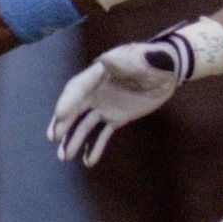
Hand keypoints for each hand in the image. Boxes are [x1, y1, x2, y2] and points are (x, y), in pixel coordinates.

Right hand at [49, 33, 187, 164]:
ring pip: (85, 124)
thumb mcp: (143, 60)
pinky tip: (88, 161)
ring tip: (65, 157)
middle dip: (63, 123)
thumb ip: (126, 62)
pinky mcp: (117, 117)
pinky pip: (103, 134)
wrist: (169, 70)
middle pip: (75, 108)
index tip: (59, 116)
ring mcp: (105, 105)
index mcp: (98, 73)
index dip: (68, 101)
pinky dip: (96, 147)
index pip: (78, 88)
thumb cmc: (156, 60)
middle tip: (54, 138)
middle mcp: (96, 90)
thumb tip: (106, 61)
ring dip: (74, 139)